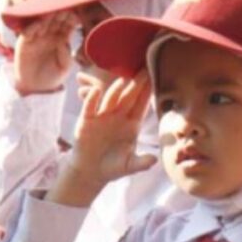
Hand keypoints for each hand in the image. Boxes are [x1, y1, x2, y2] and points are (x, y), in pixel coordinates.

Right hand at [13, 12, 78, 94]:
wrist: (36, 86)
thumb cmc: (53, 75)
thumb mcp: (64, 67)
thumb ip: (66, 55)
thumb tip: (63, 42)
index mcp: (61, 39)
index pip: (67, 26)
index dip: (71, 20)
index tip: (76, 16)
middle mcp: (49, 36)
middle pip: (54, 22)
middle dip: (59, 14)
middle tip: (64, 8)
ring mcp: (36, 38)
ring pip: (41, 24)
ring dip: (45, 18)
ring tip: (51, 12)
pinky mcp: (24, 43)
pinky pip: (26, 33)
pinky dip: (31, 28)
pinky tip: (37, 25)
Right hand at [67, 72, 156, 190]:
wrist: (91, 171)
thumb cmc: (113, 167)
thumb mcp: (129, 166)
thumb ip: (141, 163)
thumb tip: (154, 160)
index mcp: (132, 125)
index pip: (141, 107)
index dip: (147, 95)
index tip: (155, 81)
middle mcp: (118, 117)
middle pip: (128, 99)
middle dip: (135, 86)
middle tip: (144, 71)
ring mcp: (102, 117)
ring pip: (110, 101)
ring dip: (116, 91)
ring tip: (123, 79)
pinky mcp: (86, 121)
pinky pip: (89, 108)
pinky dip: (92, 100)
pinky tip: (96, 92)